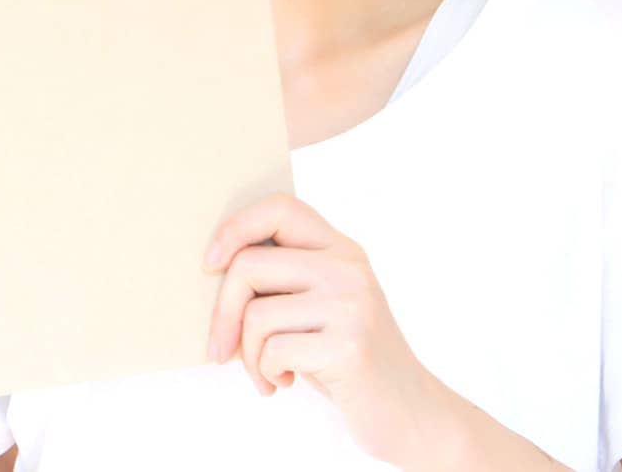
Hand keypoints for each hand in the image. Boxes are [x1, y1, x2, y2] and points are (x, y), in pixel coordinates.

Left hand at [201, 192, 456, 466]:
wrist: (411, 413)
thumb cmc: (345, 360)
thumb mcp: (320, 307)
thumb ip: (284, 279)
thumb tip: (211, 266)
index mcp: (341, 250)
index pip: (280, 208)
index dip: (235, 229)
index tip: (210, 264)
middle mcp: (349, 268)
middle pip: (249, 266)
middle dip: (222, 315)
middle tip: (220, 350)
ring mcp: (352, 305)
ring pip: (256, 315)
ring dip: (248, 356)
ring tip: (267, 373)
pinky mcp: (349, 345)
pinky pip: (273, 351)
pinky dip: (266, 373)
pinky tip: (285, 382)